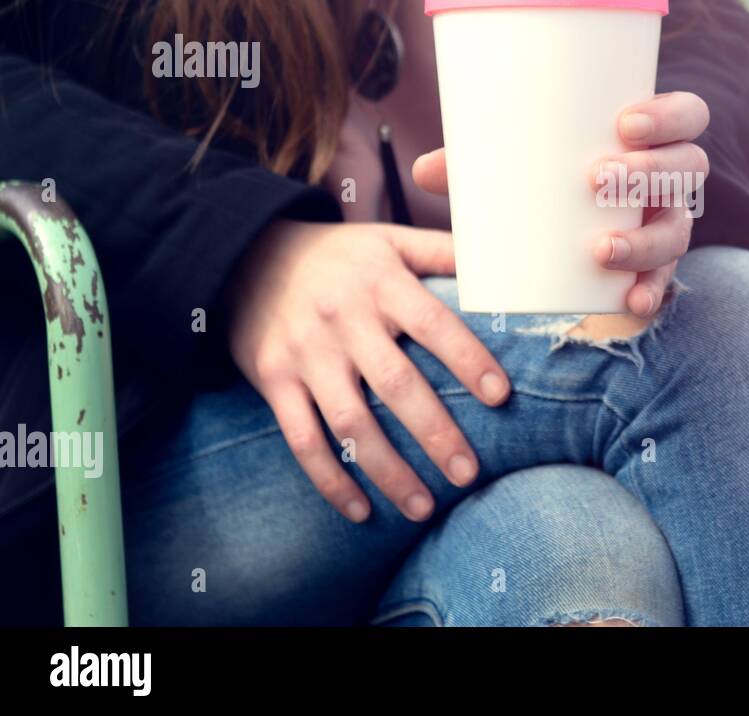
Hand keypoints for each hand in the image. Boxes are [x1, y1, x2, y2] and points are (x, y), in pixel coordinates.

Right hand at [226, 221, 510, 523]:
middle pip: (395, 383)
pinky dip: (330, 480)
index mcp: (381, 284)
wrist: (244, 256)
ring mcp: (306, 354)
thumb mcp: (389, 240)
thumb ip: (442, 251)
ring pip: (350, 423)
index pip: (434, 324)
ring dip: (387, 471)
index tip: (501, 396)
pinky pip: (302, 439)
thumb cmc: (338, 256)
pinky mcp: (274, 380)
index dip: (469, 360)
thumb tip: (498, 262)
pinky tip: (360, 511)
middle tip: (468, 472)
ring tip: (422, 507)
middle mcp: (343, 320)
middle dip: (434, 432)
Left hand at [412, 90, 708, 317]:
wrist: (572, 228)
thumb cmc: (550, 173)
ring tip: (600, 249)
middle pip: (689, 167)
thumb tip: (421, 170)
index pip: (688, 114)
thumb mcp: (519, 162)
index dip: (668, 116)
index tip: (624, 123)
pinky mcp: (657, 266)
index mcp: (653, 137)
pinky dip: (650, 292)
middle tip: (596, 180)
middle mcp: (673, 179)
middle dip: (649, 173)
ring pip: (678, 229)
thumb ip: (477, 161)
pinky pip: (665, 281)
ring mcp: (668, 224)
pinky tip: (632, 304)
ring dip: (645, 240)